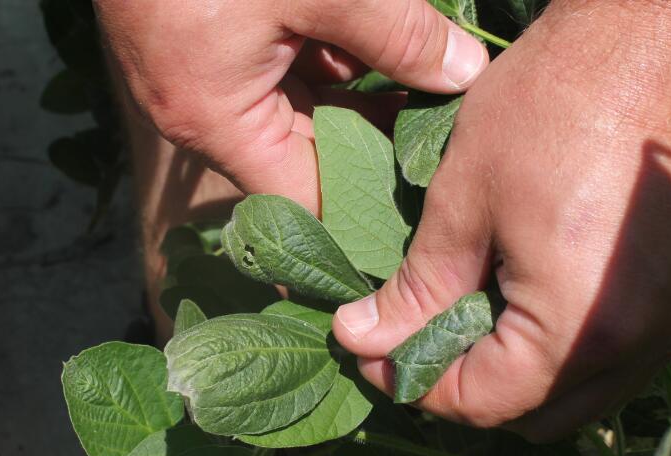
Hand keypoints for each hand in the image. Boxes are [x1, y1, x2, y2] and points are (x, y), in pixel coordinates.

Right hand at [94, 0, 489, 212]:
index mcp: (218, 122)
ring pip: (304, 104)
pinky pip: (286, 63)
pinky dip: (333, 52)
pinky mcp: (212, 37)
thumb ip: (397, 34)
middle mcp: (205, 114)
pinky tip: (389, 39)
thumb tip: (465, 73)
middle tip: (450, 135)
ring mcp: (206, 74)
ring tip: (435, 85)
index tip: (433, 199)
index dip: (370, 205)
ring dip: (363, 91)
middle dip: (380, 139)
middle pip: (309, 154)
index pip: (307, 201)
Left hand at [333, 0, 670, 440]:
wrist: (670, 30)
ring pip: (581, 394)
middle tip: (413, 332)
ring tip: (465, 310)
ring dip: (517, 371)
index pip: (482, 402)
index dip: (411, 383)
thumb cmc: (560, 99)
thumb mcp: (467, 196)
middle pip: (535, 414)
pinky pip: (617, 357)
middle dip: (466, 387)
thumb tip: (361, 338)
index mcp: (581, 329)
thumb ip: (417, 286)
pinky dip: (563, 348)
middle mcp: (643, 348)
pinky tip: (525, 290)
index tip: (366, 346)